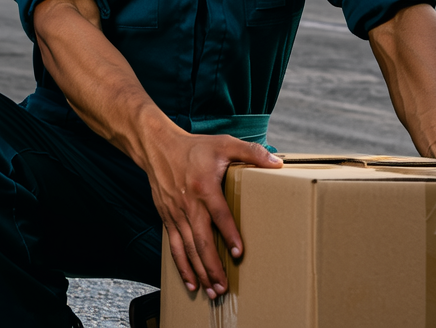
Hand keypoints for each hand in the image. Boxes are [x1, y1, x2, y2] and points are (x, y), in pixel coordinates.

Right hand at [143, 131, 280, 299]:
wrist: (158, 147)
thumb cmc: (194, 147)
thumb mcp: (224, 143)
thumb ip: (251, 152)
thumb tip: (277, 163)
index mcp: (205, 187)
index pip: (219, 214)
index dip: (228, 234)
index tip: (239, 253)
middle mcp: (188, 204)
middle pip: (200, 240)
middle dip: (212, 266)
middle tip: (224, 286)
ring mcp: (176, 213)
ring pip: (187, 249)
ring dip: (199, 272)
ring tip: (212, 291)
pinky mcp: (167, 218)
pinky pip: (174, 247)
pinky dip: (182, 266)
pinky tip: (191, 282)